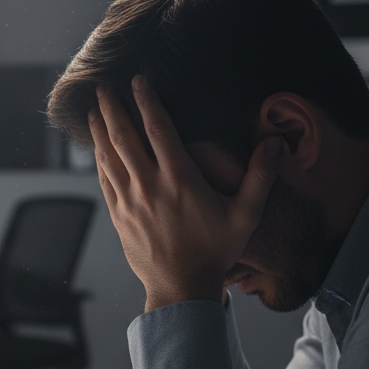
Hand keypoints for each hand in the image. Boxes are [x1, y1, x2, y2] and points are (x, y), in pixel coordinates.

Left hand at [89, 77, 280, 311]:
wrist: (182, 288)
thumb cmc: (215, 252)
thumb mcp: (246, 215)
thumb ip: (261, 176)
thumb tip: (275, 143)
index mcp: (180, 179)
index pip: (159, 129)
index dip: (147, 101)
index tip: (138, 81)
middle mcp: (150, 186)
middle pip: (125, 137)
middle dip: (113, 108)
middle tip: (103, 86)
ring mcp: (130, 201)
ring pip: (109, 156)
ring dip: (100, 130)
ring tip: (94, 109)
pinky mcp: (119, 216)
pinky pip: (104, 179)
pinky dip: (98, 159)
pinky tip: (96, 146)